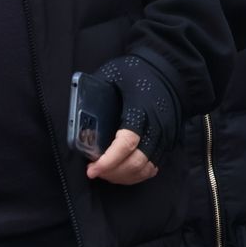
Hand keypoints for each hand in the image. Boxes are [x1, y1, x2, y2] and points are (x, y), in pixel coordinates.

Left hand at [84, 55, 176, 184]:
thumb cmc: (138, 71)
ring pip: (145, 169)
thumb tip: (76, 111)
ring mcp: (165, 137)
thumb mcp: (112, 75)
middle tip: (95, 170)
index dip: (108, 161)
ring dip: (124, 176)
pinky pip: (153, 167)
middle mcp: (156, 127)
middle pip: (136, 163)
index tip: (92, 169)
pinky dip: (137, 174)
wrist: (169, 70)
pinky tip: (123, 170)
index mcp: (140, 110)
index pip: (126, 144)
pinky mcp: (169, 142)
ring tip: (107, 172)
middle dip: (112, 173)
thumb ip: (94, 93)